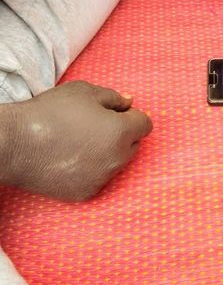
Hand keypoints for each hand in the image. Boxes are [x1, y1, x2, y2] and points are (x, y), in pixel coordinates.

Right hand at [0, 81, 151, 200]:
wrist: (15, 144)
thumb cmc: (51, 112)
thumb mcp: (85, 92)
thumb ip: (114, 97)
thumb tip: (130, 103)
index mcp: (121, 131)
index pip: (145, 124)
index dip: (133, 116)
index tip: (118, 114)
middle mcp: (117, 158)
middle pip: (134, 145)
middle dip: (124, 134)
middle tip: (97, 126)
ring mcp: (103, 178)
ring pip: (118, 162)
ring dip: (109, 152)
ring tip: (82, 142)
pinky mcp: (86, 193)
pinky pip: (100, 178)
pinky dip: (93, 169)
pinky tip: (73, 158)